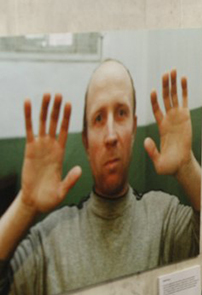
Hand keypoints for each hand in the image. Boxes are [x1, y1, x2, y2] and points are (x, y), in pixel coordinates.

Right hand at [20, 94, 81, 213]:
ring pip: (42, 124)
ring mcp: (39, 147)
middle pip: (54, 123)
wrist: (35, 201)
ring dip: (44, 109)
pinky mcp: (28, 150)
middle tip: (57, 93)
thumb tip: (80, 169)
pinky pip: (29, 131)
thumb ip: (71, 179)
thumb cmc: (50, 197)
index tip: (69, 103)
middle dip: (56, 108)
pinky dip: (28, 117)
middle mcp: (51, 147)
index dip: (66, 117)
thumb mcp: (63, 190)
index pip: (64, 131)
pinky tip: (27, 104)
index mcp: (60, 153)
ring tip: (46, 94)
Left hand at [144, 69, 193, 176]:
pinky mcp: (187, 117)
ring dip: (173, 84)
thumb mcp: (156, 160)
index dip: (154, 100)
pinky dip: (184, 90)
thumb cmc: (169, 164)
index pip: (156, 109)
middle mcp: (169, 118)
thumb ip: (151, 151)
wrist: (181, 165)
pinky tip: (184, 79)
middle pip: (165, 98)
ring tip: (173, 71)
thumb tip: (146, 141)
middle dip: (165, 85)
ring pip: (175, 97)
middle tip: (166, 73)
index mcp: (161, 126)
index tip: (153, 91)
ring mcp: (178, 117)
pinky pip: (185, 101)